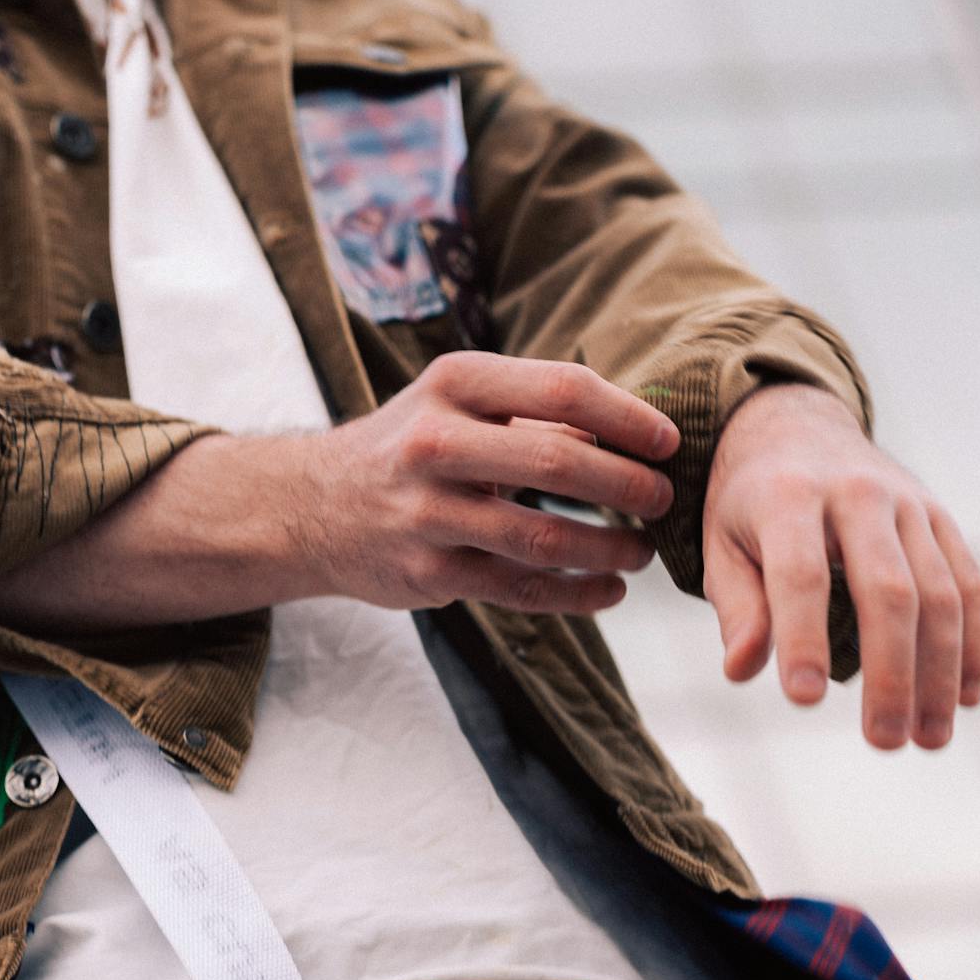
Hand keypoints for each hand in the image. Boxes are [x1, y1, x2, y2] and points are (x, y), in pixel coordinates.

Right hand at [302, 351, 679, 614]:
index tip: (667, 442)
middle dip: (627, 485)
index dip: (628, 418)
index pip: (562, 389)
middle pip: (557, 463)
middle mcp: (434, 443)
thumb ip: (534, 412)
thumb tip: (629, 430)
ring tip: (641, 550)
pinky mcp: (427, 572)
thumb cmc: (408, 444)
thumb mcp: (457, 403)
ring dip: (609, 548)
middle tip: (662, 499)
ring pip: (542, 538)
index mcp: (453, 384)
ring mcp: (427, 512)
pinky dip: (576, 595)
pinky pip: (520, 590)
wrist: (312, 505)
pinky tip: (608, 591)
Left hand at [701, 383, 979, 749]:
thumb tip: (743, 669)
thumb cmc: (747, 502)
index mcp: (787, 496)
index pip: (800, 574)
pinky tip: (964, 697)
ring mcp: (908, 504)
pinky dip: (975, 644)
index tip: (802, 701)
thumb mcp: (721, 542)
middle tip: (883, 741)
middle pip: (887, 589)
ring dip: (940, 673)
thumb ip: (737, 605)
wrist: (795, 428)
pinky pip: (970, 585)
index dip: (802, 637)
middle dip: (890, 672)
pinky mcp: (941, 518)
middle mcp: (856, 495)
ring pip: (939, 594)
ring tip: (927, 739)